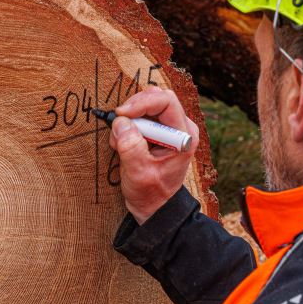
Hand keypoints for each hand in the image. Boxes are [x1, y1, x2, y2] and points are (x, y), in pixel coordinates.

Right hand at [110, 87, 198, 223]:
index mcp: (184, 136)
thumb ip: (130, 146)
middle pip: (156, 98)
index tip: (121, 114)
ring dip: (128, 119)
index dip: (141, 103)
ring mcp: (169, 128)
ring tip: (120, 142)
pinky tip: (123, 144)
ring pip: (146, 105)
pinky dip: (127, 125)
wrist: (154, 206)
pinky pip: (140, 116)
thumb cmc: (151, 193)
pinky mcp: (157, 131)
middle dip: (133, 109)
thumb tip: (121, 122)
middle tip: (118, 126)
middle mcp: (180, 127)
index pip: (166, 102)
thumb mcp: (139, 173)